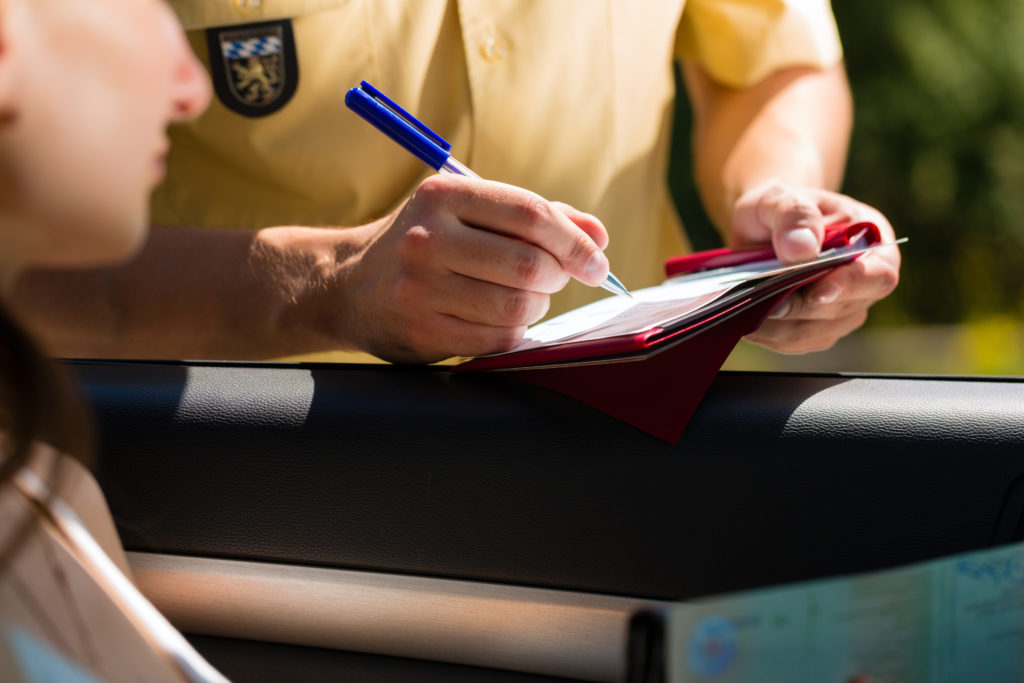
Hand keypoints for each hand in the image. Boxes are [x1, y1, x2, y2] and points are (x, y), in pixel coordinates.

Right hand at [341, 174, 609, 362]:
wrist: (349, 285)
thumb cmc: (429, 243)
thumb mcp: (469, 212)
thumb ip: (537, 217)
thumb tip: (599, 236)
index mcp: (444, 194)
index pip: (530, 214)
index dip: (574, 241)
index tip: (596, 262)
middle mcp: (428, 238)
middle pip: (529, 265)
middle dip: (557, 277)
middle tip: (554, 280)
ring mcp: (420, 288)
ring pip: (516, 306)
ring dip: (536, 307)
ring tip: (524, 298)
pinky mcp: (421, 331)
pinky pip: (496, 339)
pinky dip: (513, 331)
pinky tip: (501, 319)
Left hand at [730, 182, 900, 352]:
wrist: (761, 227)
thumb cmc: (778, 208)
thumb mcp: (780, 197)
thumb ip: (794, 215)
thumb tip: (801, 250)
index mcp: (873, 242)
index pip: (877, 274)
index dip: (850, 286)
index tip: (818, 292)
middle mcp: (865, 281)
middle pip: (845, 310)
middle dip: (803, 309)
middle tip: (767, 304)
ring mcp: (843, 309)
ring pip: (819, 332)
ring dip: (782, 328)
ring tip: (748, 314)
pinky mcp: (816, 328)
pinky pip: (798, 342)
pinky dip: (772, 337)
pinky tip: (748, 324)